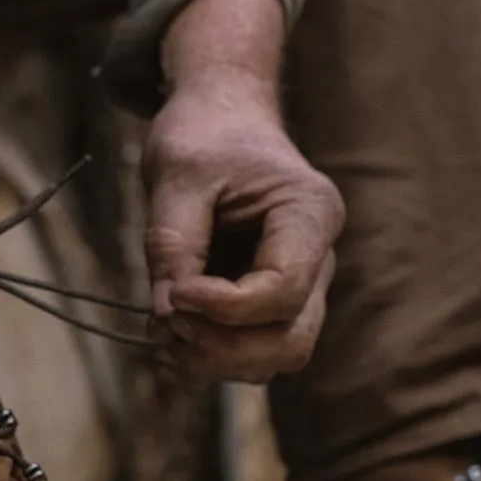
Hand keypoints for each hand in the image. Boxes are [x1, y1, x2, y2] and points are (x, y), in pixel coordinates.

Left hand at [144, 0, 343, 382]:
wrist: (220, 119)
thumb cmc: (205, 136)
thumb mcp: (177, 174)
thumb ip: (173, 242)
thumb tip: (166, 314)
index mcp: (310, 215)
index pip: (283, 289)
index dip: (225, 308)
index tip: (173, 294)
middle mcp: (319, 258)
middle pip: (292, 340)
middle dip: (226, 349)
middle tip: (168, 326)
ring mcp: (301, 285)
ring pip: (277, 356)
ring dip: (216, 361)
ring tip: (161, 337)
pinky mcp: (272, 303)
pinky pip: (254, 351)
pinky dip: (211, 357)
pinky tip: (169, 339)